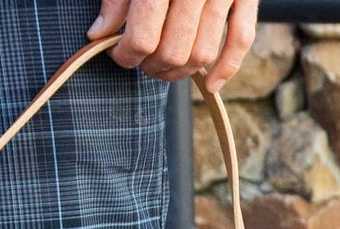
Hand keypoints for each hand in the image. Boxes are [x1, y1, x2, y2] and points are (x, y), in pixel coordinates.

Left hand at [89, 0, 258, 90]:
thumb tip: (99, 34)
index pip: (143, 37)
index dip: (126, 55)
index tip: (118, 54)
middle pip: (173, 51)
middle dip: (152, 66)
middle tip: (141, 63)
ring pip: (202, 53)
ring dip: (181, 71)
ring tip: (164, 68)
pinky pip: (240, 40)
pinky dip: (226, 69)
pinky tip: (209, 84)